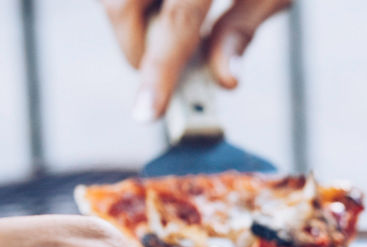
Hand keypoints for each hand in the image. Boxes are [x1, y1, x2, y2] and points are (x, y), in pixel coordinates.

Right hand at [101, 0, 291, 121]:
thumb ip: (242, 30)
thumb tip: (223, 80)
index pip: (174, 26)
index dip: (157, 73)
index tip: (146, 113)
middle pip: (121, 4)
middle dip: (135, 46)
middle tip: (160, 70)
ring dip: (129, 16)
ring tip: (168, 28)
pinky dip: (133, 1)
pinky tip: (163, 8)